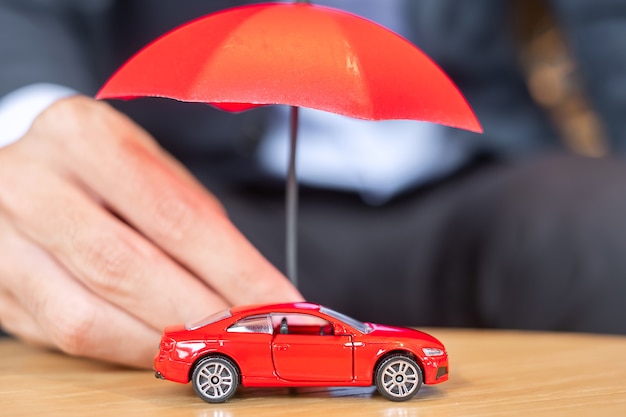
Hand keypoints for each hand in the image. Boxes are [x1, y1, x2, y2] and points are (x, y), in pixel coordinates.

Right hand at [0, 96, 301, 366]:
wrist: (29, 173)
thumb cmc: (105, 172)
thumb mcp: (154, 171)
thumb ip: (197, 225)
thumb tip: (252, 288)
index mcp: (83, 135)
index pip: (175, 214)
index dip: (233, 268)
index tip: (275, 300)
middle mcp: (31, 181)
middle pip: (127, 267)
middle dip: (200, 314)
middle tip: (248, 336)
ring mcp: (1, 236)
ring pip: (88, 315)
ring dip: (162, 342)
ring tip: (210, 348)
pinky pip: (65, 335)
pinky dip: (126, 349)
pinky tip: (162, 347)